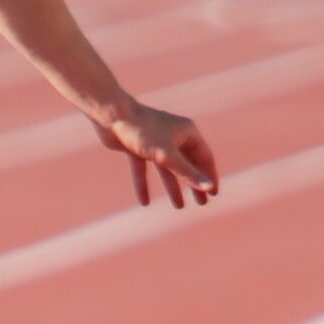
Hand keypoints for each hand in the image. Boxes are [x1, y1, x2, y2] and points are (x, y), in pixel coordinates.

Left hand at [95, 103, 217, 207]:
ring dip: (173, 187)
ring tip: (179, 206)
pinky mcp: (136, 147)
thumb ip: (187, 173)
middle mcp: (173, 135)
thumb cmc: (141, 131)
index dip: (209, 176)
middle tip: (202, 203)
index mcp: (186, 132)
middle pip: (188, 164)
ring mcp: (154, 142)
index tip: (213, 194)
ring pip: (166, 169)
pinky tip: (144, 202)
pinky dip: (144, 184)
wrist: (110, 116)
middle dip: (194, 184)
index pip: (204, 158)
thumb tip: (209, 188)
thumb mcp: (166, 156)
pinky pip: (143, 169)